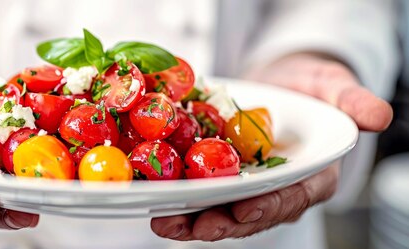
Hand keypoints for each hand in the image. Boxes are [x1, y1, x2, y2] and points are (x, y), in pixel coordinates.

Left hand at [151, 53, 392, 240]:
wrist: (281, 84)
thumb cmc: (311, 88)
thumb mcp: (334, 87)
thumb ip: (352, 102)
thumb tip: (379, 116)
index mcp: (311, 177)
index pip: (293, 197)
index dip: (271, 205)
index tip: (246, 209)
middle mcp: (277, 189)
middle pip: (250, 213)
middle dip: (221, 223)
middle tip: (194, 228)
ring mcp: (247, 186)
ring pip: (221, 209)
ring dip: (192, 220)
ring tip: (164, 224)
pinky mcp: (221, 176)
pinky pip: (201, 191)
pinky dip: (180, 199)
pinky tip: (156, 200)